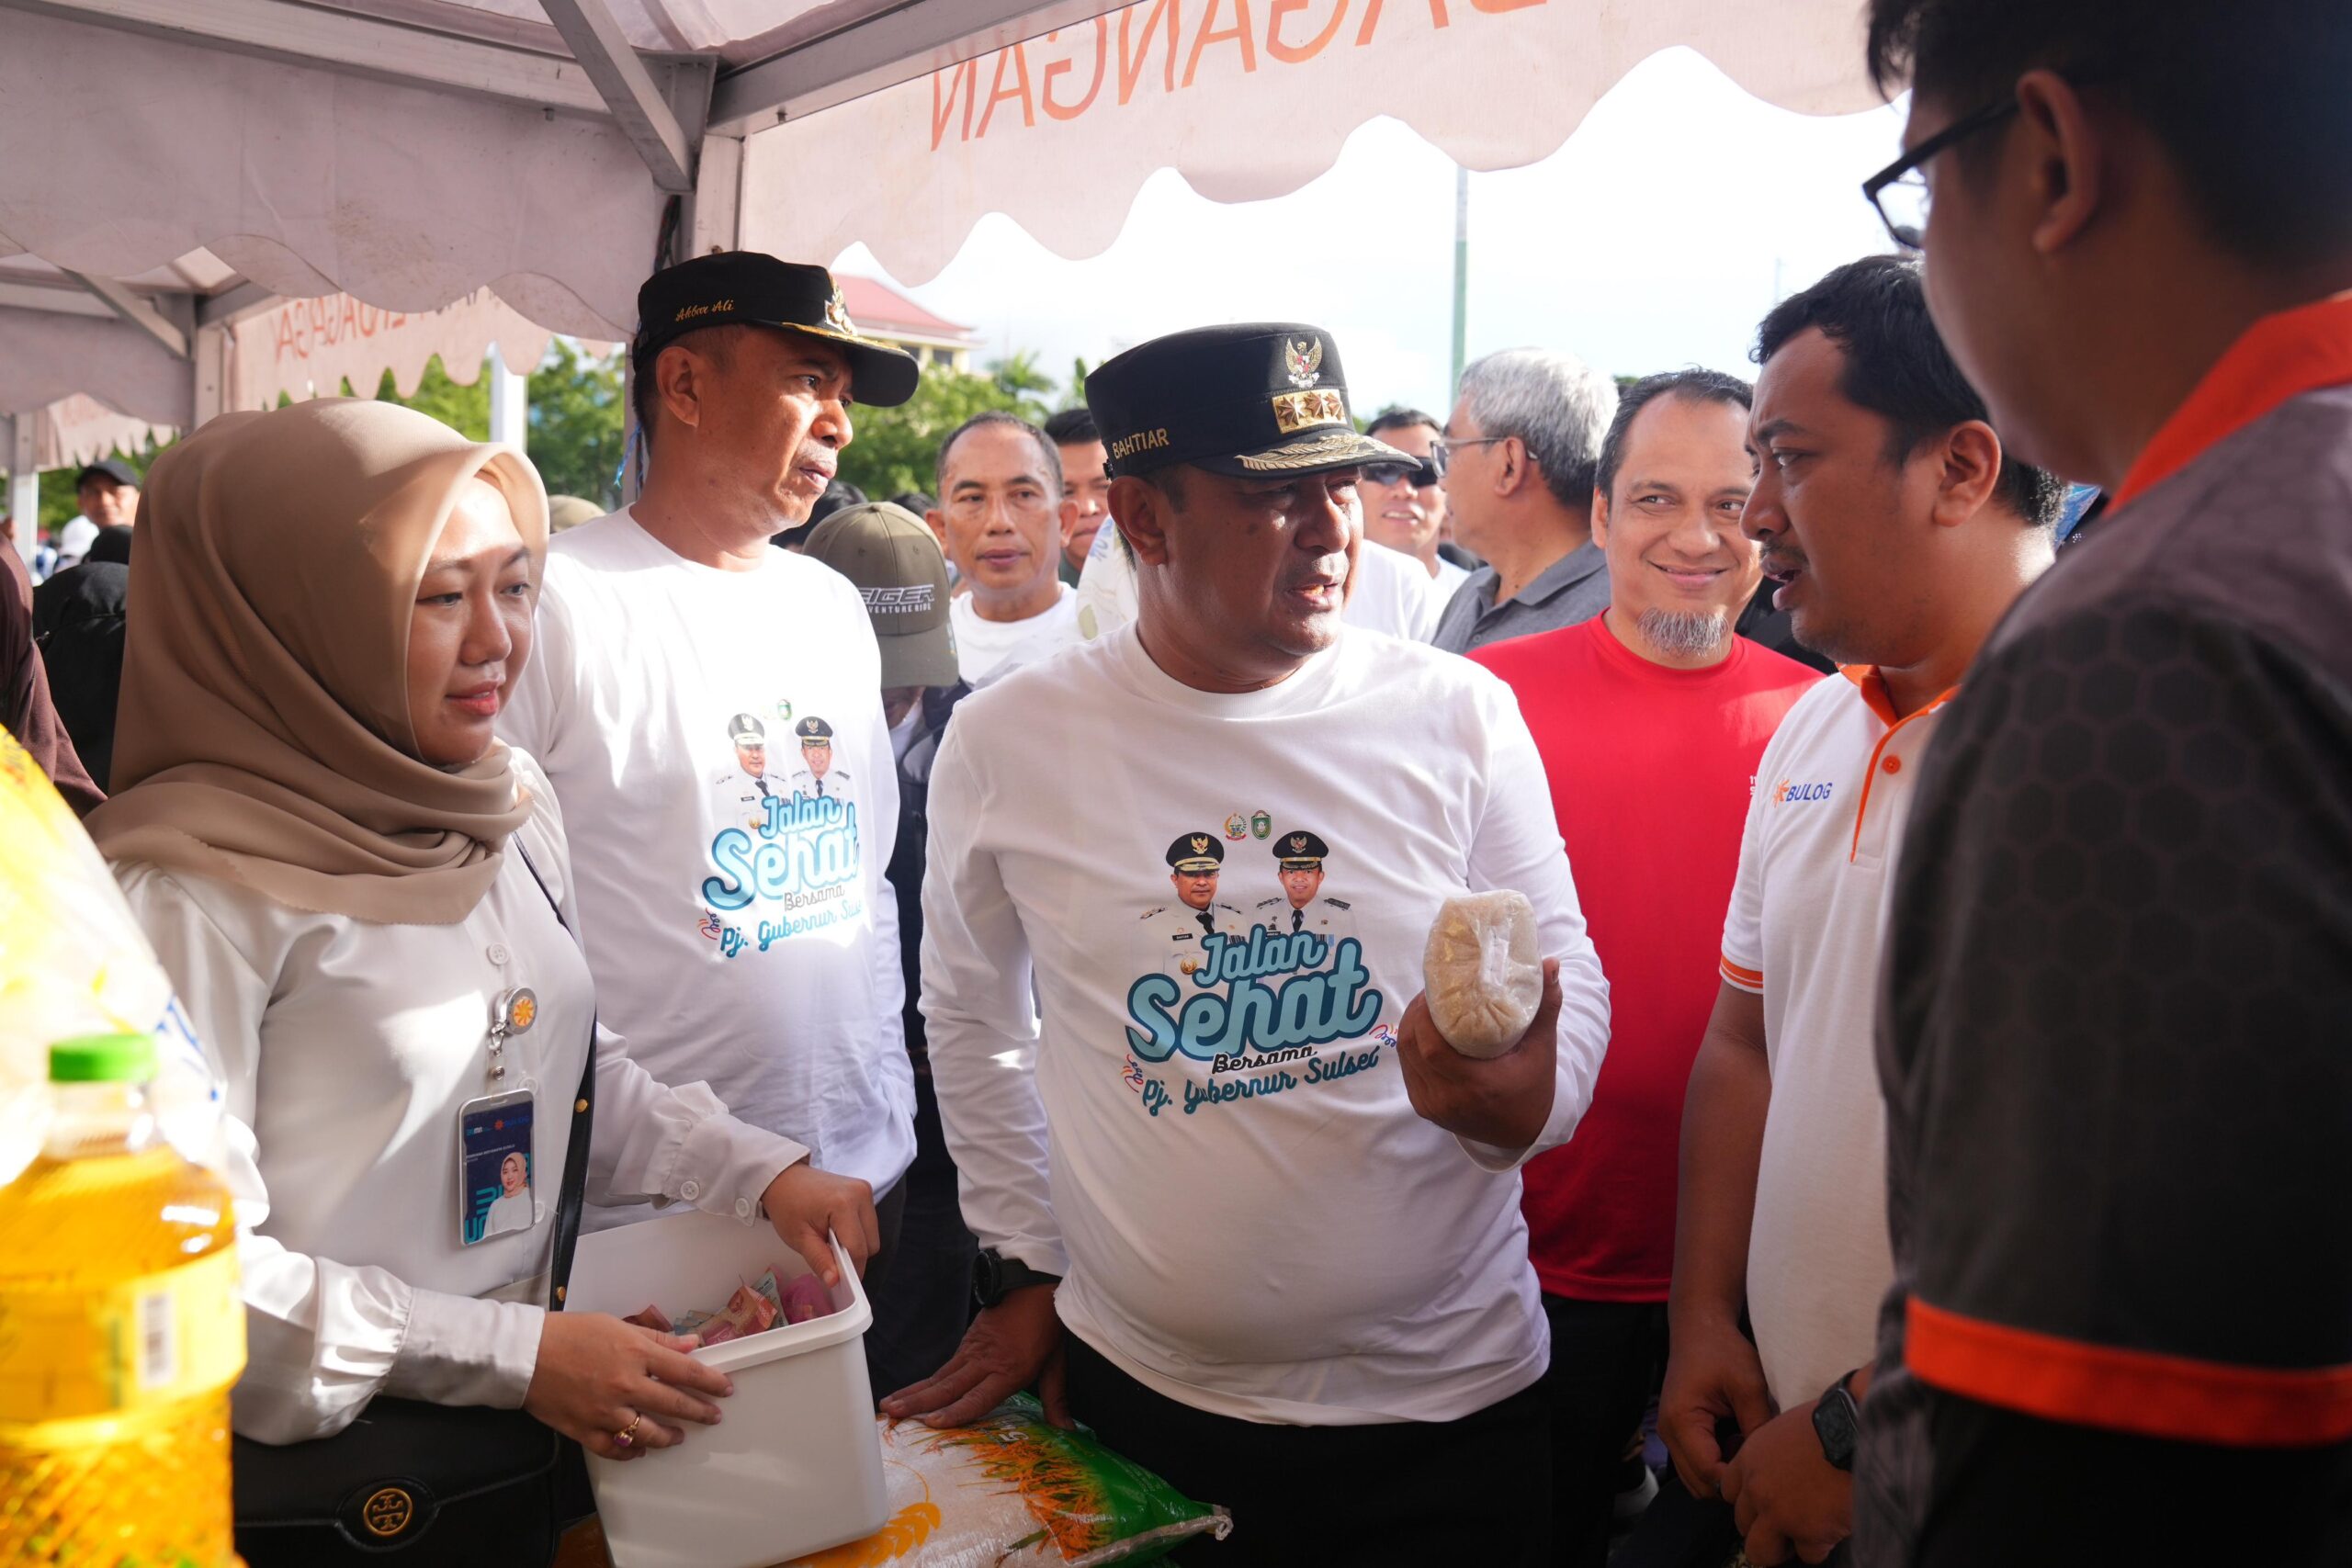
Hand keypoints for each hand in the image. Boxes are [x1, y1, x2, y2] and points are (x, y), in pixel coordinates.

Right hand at [525, 1312, 732, 1460]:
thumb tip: (690, 1343)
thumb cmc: (570, 1333)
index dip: (710, 1382)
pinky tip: (640, 1450)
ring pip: (648, 1433)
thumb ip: (656, 1338)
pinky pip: (615, 1449)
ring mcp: (606, 1411)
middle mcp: (625, 1385)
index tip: (724, 1389)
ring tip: (678, 1437)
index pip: (685, 1371)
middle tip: (713, 1416)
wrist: (526, 1355)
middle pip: (673, 1404)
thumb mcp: (616, 1325)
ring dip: (668, 1437)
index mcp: (636, 1353)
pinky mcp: (585, 1429)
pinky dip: (631, 1452)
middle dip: (699, 1412)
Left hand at [763, 1160, 878, 1285]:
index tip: (839, 1282)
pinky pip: (868, 1223)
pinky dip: (856, 1233)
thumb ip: (820, 1260)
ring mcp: (865, 1190)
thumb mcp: (799, 1238)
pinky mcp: (864, 1190)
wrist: (784, 1178)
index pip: (858, 1248)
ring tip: (831, 1241)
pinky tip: (837, 1230)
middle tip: (829, 1257)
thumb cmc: (788, 1205)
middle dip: (853, 1257)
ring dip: (855, 1244)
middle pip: (870, 1243)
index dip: (850, 1270)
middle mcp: (861, 1194)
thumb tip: (835, 1281)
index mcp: (844, 1204)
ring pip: (872, 1235)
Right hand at [879, 1282, 1067, 1428]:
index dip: (954, 1412)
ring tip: (889, 1406)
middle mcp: (985, 1362)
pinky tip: (911, 1393)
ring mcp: (972, 1350)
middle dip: (918, 1404)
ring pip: (939, 1376)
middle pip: (948, 1387)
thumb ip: (1056, 1398)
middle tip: (892, 1416)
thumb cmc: (1047, 1323)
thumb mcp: (1057, 1362)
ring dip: (913, 1392)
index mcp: (1009, 1370)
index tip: (931, 1423)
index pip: (977, 1397)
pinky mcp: (967, 1342)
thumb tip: (1067, 1429)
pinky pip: (944, 1367)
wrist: (1033, 1282)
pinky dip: (925, 1382)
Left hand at [1394, 957, 1562, 1149]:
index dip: (1424, 1015)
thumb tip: (1549, 964)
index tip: (1435, 990)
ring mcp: (1432, 1107)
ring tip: (1426, 1007)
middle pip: (1412, 1048)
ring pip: (1406, 1057)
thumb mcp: (1543, 1049)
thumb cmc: (1534, 1087)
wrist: (1523, 1133)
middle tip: (1431, 992)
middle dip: (1415, 1014)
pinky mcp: (1423, 1110)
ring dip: (1411, 1028)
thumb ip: (1545, 1007)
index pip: (1432, 1047)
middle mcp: (1448, 1100)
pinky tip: (1423, 1031)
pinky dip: (1411, 1047)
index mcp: (1476, 1086)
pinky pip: (1408, 1071)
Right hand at [1660, 1312, 1773, 1499]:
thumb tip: (1768, 1463)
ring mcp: (1670, 1433)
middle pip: (1699, 1484)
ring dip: (1721, 1474)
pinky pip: (1694, 1463)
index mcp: (1682, 1421)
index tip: (1766, 1471)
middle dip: (1729, 1482)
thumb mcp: (1749, 1386)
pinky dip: (1715, 1463)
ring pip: (1695, 1478)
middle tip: (1759, 1464)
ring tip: (1745, 1450)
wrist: (1700, 1327)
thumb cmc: (1723, 1350)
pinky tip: (1736, 1441)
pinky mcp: (1677, 1430)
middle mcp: (1668, 1432)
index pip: (1709, 1473)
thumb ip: (1757, 1426)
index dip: (1738, 1480)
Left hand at [1718, 1402, 1852, 1564]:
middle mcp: (1757, 1488)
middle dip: (1763, 1527)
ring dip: (1781, 1548)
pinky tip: (1834, 1529)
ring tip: (1803, 1537)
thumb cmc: (1832, 1423)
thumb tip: (1781, 1473)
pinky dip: (1821, 1547)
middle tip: (1787, 1523)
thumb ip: (1775, 1455)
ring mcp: (1778, 1514)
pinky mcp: (1806, 1533)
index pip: (1728, 1490)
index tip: (1762, 1504)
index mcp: (1751, 1458)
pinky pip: (1807, 1555)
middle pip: (1742, 1524)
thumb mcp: (1789, 1428)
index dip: (1747, 1500)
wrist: (1858, 1433)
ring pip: (1760, 1551)